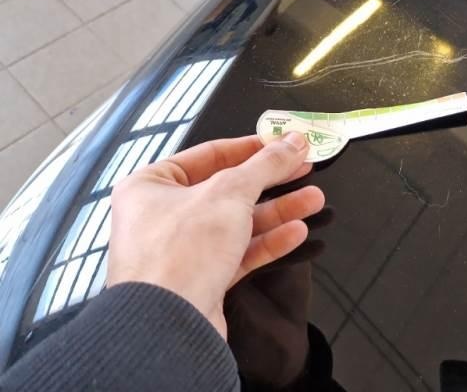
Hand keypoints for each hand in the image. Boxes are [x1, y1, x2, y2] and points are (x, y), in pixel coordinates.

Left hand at [107, 133, 324, 338]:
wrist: (168, 326)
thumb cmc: (178, 254)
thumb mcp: (231, 192)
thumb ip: (266, 164)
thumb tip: (292, 142)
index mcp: (151, 186)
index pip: (209, 155)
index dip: (252, 147)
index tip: (284, 143)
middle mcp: (162, 216)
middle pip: (229, 188)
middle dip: (272, 181)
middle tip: (304, 169)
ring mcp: (182, 250)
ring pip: (238, 222)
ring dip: (278, 211)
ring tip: (313, 199)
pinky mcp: (202, 280)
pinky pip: (240, 253)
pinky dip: (269, 242)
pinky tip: (297, 232)